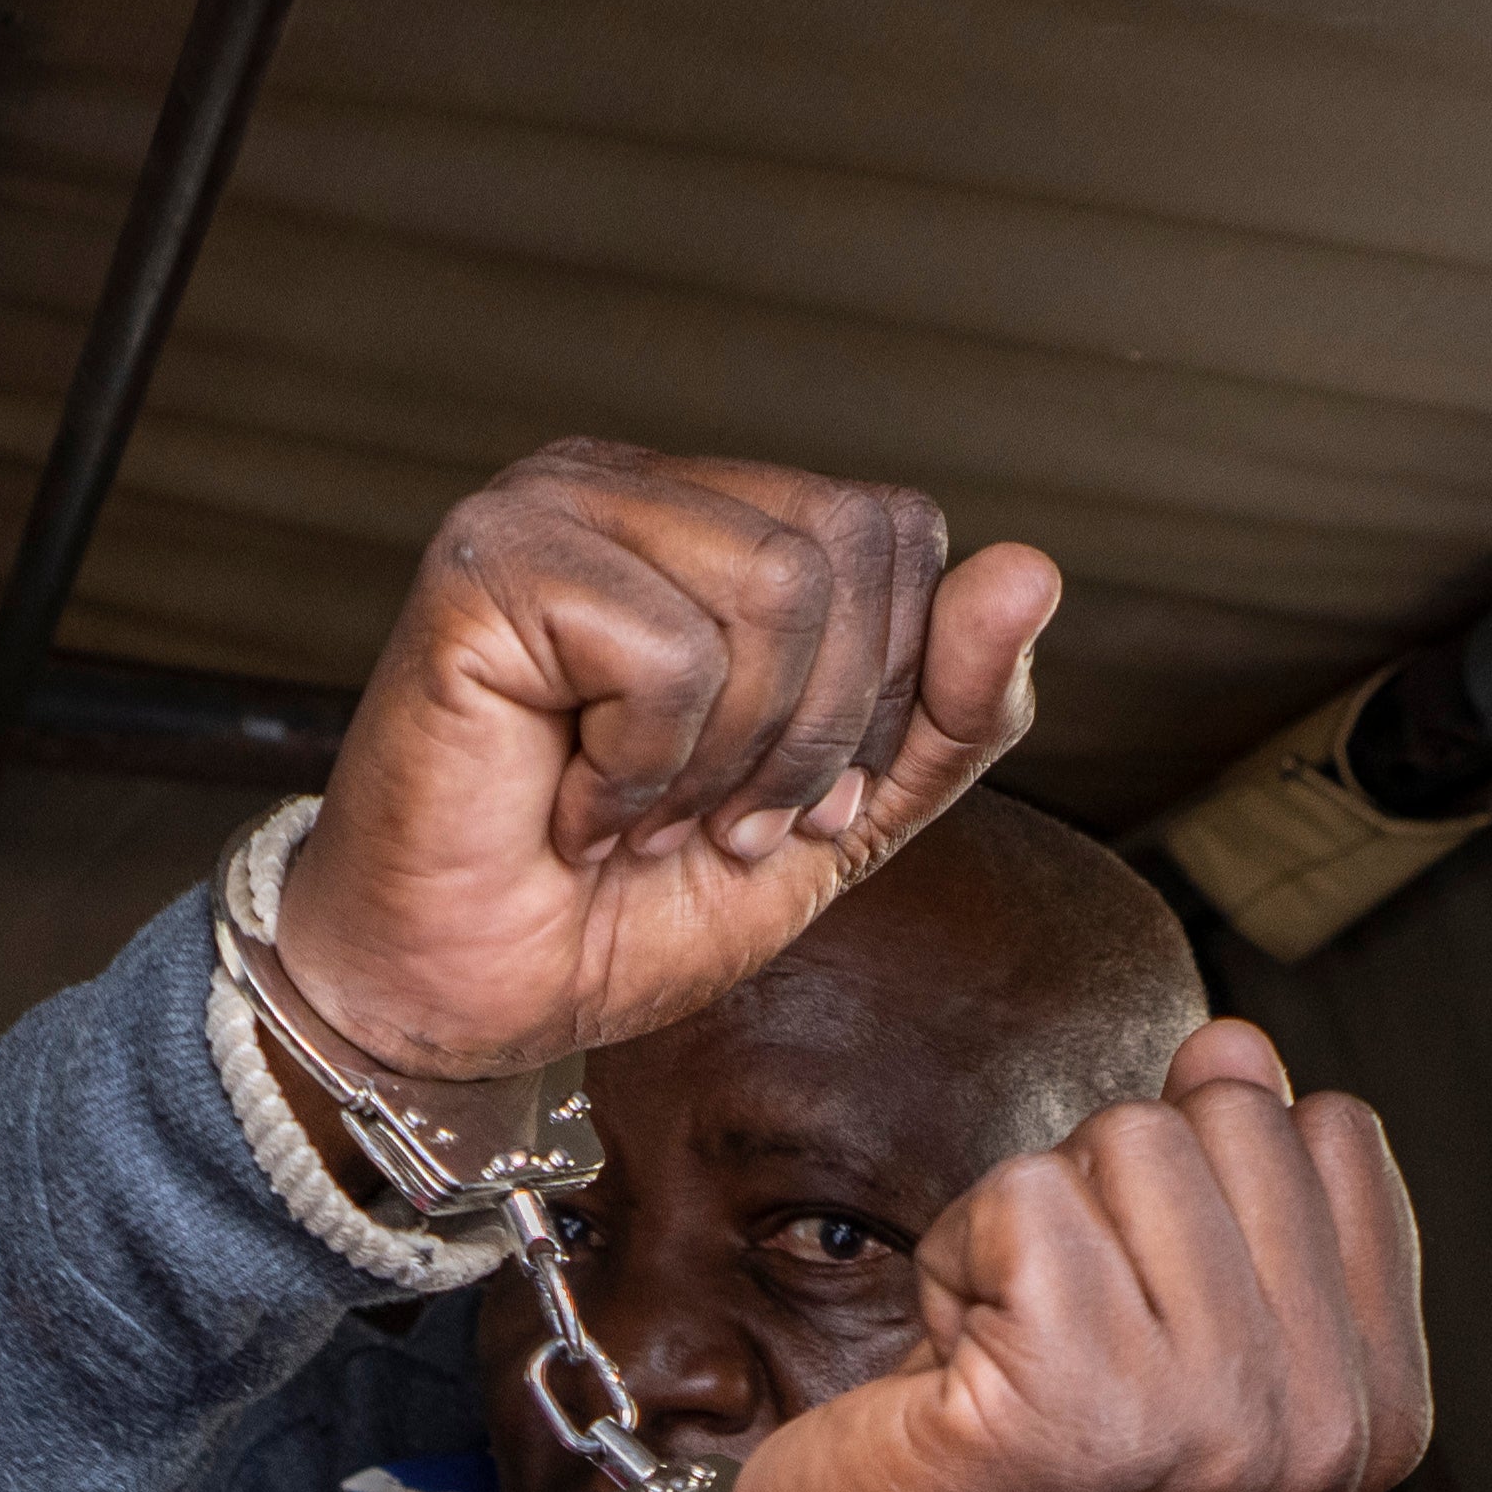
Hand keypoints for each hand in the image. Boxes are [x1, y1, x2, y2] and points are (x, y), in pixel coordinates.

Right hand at [274, 442, 1061, 1083]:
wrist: (461, 1006)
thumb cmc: (617, 909)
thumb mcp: (838, 824)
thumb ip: (946, 714)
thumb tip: (1031, 570)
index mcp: (708, 514)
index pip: (896, 531)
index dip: (875, 697)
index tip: (775, 802)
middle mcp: (626, 484)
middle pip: (848, 550)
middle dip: (808, 735)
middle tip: (705, 820)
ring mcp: (547, 510)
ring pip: (774, 592)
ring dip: (723, 760)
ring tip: (636, 817)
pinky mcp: (485, 570)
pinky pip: (668, 649)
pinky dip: (637, 771)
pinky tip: (567, 807)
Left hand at [708, 1022, 1432, 1491]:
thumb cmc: (1020, 1489)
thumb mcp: (1184, 1342)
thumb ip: (1242, 1196)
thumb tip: (1234, 1043)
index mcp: (1372, 1409)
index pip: (1333, 1137)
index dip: (1206, 1183)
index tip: (1147, 1313)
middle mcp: (1313, 1422)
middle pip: (1229, 1119)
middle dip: (1113, 1194)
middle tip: (1060, 1333)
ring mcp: (1207, 1411)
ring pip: (1126, 1139)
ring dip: (1029, 1225)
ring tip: (1007, 1350)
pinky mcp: (1076, 1393)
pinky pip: (1022, 1193)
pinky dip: (958, 1256)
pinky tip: (954, 1365)